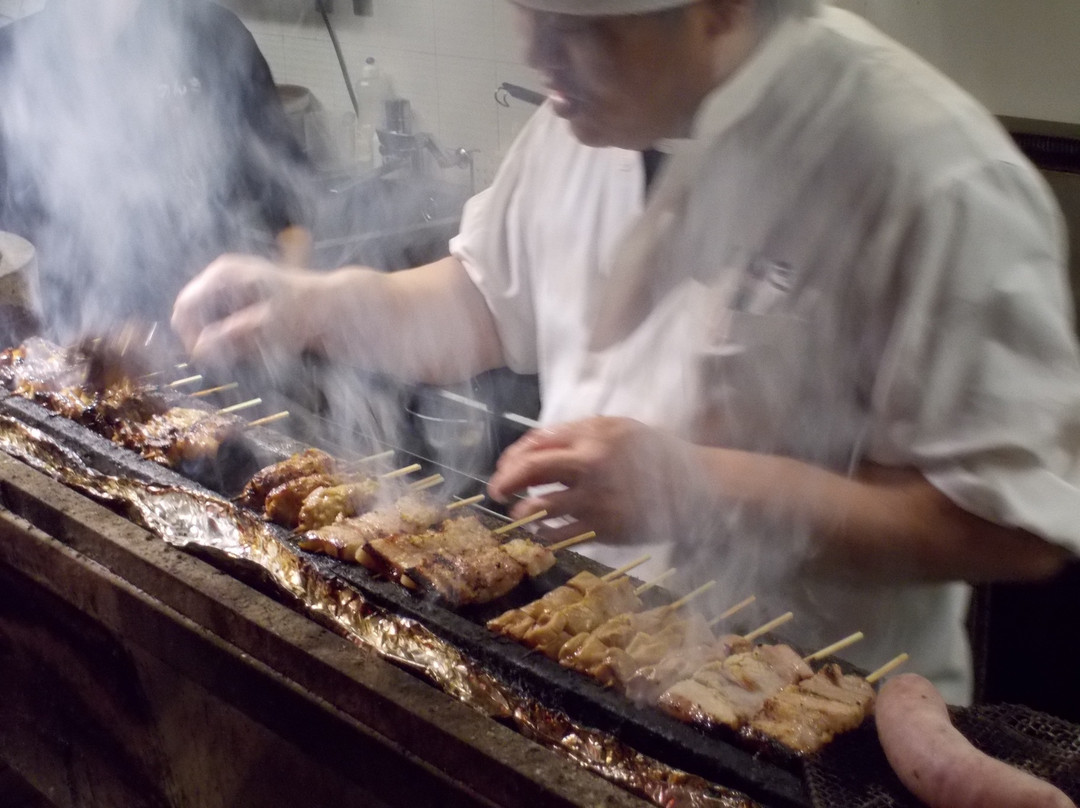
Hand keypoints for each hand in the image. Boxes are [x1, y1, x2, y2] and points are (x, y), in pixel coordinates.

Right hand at [171, 253, 334, 367]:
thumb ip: (233, 337)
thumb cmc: (302, 312)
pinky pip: (221, 323)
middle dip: (204, 339)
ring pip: (206, 321)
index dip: (189, 336)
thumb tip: (199, 351)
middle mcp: (221, 275)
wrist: (330, 305)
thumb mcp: (268, 326)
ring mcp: (229, 286)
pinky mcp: (238, 299)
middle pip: (192, 314)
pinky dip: (230, 338)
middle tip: (227, 359)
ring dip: (219, 340)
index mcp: (223, 275)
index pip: (185, 307)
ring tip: (247, 349)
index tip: (205, 359)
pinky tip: (251, 344)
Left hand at [487, 416, 699, 545]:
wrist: (696, 486)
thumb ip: (580, 433)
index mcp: (592, 434)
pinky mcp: (603, 527)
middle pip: (530, 470)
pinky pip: (561, 534)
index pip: (537, 442)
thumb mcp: (619, 429)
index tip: (505, 466)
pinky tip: (543, 535)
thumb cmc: (655, 454)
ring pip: (540, 507)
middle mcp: (590, 462)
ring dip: (522, 512)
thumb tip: (536, 445)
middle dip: (505, 481)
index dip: (514, 456)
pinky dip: (545, 536)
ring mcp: (595, 497)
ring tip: (520, 515)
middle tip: (495, 491)